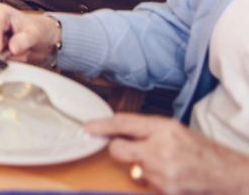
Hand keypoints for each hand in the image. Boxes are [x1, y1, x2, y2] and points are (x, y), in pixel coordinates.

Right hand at [0, 3, 59, 63]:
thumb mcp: (36, 33)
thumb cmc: (37, 30)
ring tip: (20, 50)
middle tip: (21, 51)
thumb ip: (24, 40)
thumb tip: (12, 48)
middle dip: (3, 51)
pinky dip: (4, 59)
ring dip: (5, 56)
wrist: (39, 37)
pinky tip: (13, 53)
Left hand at [87, 113, 248, 193]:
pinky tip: (167, 175)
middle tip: (130, 148)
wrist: (225, 174)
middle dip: (118, 149)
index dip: (102, 125)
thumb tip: (114, 129)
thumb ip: (144, 128)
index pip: (124, 123)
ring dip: (141, 166)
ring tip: (163, 163)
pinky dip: (150, 179)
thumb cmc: (198, 150)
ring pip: (132, 168)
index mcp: (164, 129)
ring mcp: (162, 174)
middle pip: (118, 150)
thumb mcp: (173, 129)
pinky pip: (143, 183)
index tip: (88, 127)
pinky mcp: (164, 191)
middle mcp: (161, 150)